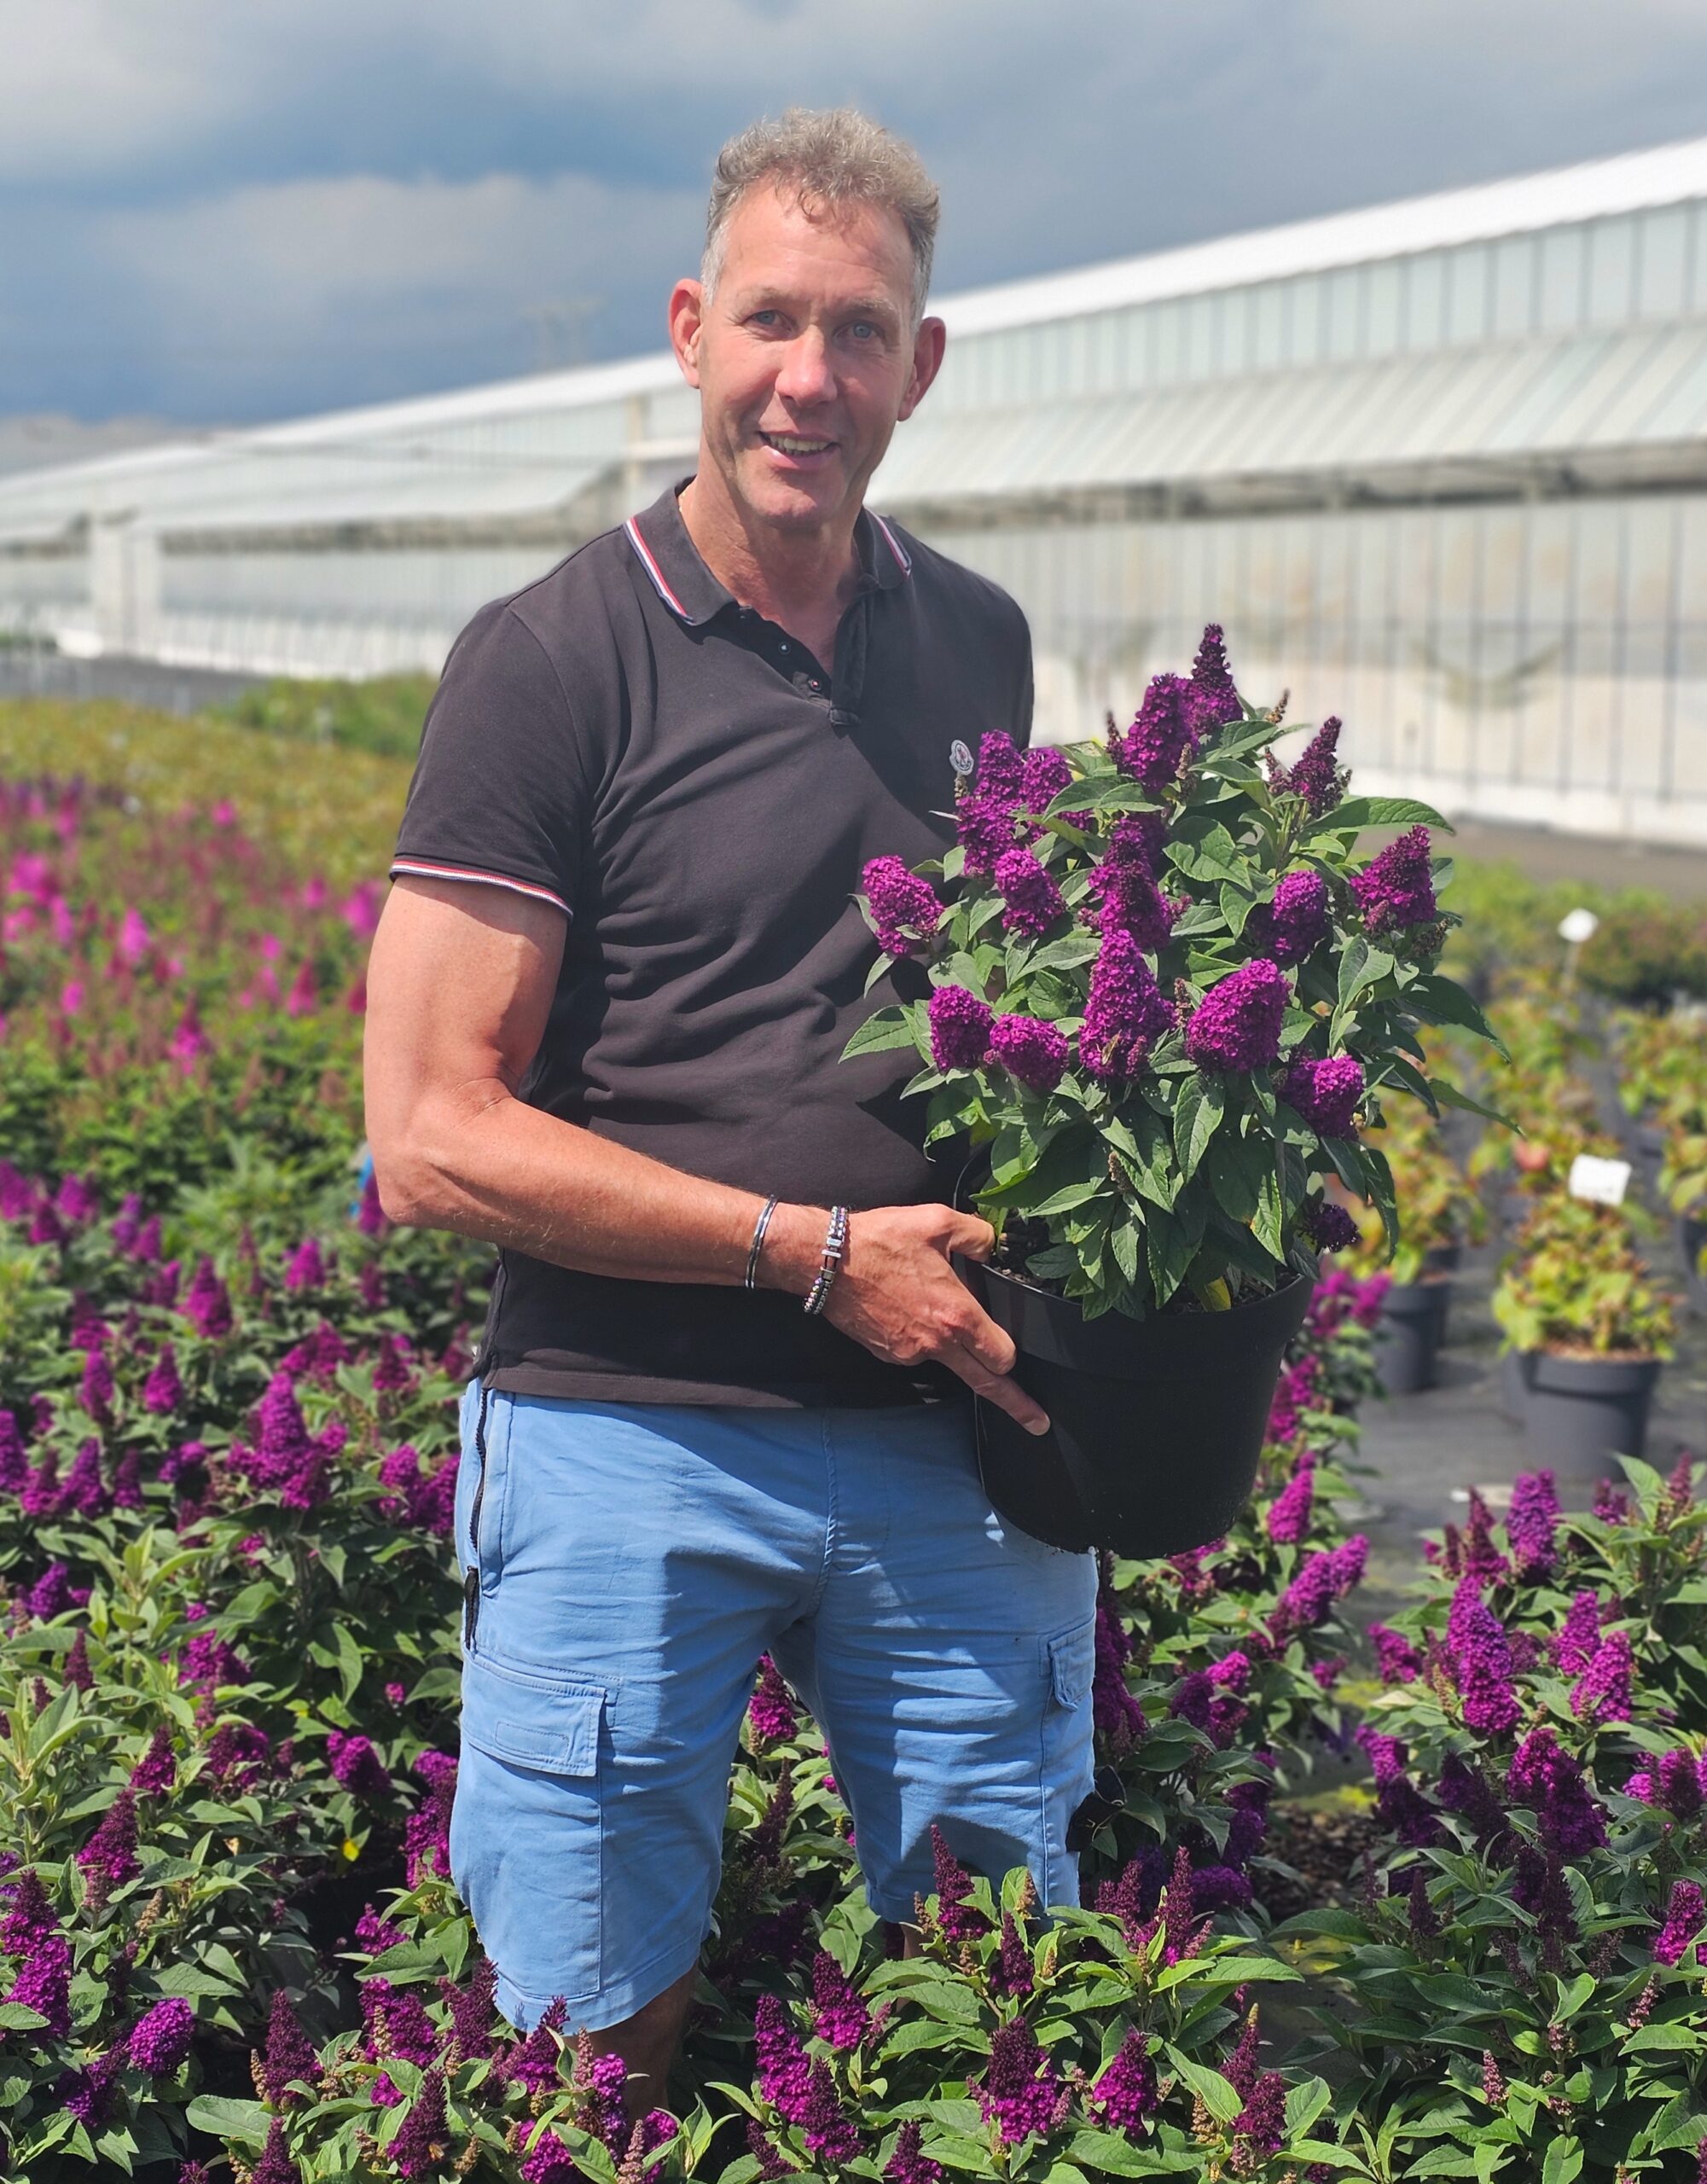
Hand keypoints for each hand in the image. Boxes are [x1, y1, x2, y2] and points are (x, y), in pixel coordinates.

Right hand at [766, 1202, 1049, 1434]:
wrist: (825, 1260)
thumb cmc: (880, 1239)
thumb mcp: (938, 1221)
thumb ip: (978, 1235)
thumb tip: (993, 1246)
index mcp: (957, 1316)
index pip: (1002, 1357)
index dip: (1014, 1359)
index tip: (1025, 1370)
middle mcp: (936, 1344)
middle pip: (986, 1384)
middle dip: (1015, 1404)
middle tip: (1037, 1421)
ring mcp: (909, 1354)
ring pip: (947, 1361)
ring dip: (954, 1348)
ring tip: (939, 1311)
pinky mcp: (887, 1353)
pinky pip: (917, 1351)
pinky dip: (922, 1338)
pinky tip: (911, 1310)